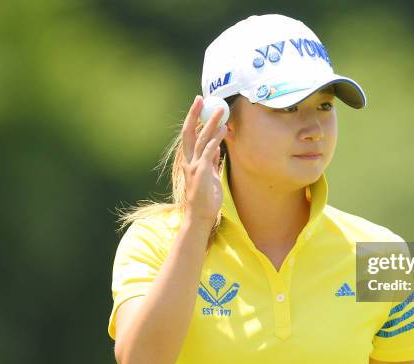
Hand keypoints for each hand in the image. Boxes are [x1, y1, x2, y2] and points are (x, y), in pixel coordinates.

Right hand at [180, 95, 226, 225]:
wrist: (200, 215)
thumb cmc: (205, 197)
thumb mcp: (208, 174)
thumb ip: (210, 160)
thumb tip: (216, 147)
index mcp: (189, 160)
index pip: (189, 135)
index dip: (193, 119)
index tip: (199, 104)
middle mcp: (189, 160)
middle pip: (189, 132)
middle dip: (195, 114)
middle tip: (202, 99)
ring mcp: (194, 166)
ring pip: (202, 139)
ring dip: (212, 123)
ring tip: (221, 110)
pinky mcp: (202, 172)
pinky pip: (210, 152)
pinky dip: (216, 139)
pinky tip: (225, 130)